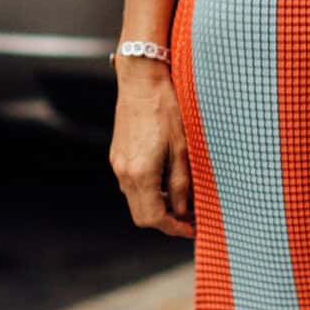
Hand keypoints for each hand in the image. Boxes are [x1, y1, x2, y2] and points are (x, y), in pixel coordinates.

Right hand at [109, 67, 194, 237]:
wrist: (141, 81)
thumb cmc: (166, 110)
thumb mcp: (182, 149)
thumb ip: (181, 184)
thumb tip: (182, 211)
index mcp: (141, 173)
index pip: (153, 218)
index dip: (174, 228)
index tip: (192, 228)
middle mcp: (124, 173)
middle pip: (141, 215)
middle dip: (165, 221)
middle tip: (189, 217)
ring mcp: (117, 164)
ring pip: (135, 200)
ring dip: (156, 206)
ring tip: (182, 197)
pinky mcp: (117, 155)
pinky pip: (131, 184)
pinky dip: (148, 191)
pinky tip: (166, 179)